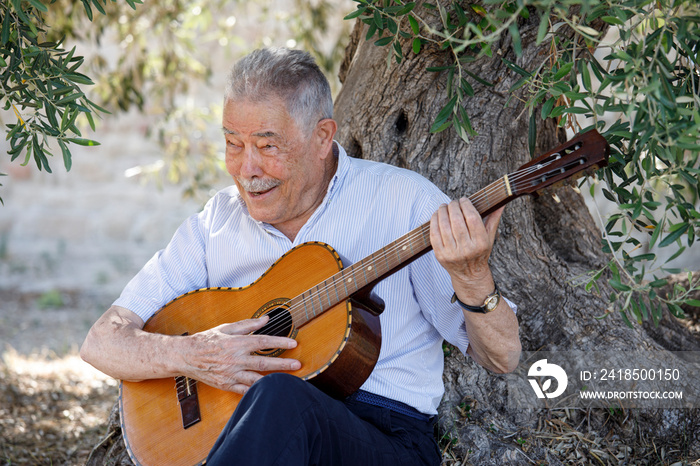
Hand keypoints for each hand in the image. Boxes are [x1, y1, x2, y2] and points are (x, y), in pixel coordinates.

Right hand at [183, 315, 300, 393]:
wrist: (186, 356)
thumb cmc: (207, 340)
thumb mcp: (227, 328)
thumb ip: (247, 324)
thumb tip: (266, 319)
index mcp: (236, 343)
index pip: (263, 342)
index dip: (279, 342)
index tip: (293, 343)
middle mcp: (235, 359)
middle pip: (264, 362)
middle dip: (283, 364)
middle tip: (298, 365)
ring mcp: (231, 374)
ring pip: (256, 379)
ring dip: (273, 380)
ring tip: (288, 381)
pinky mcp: (226, 385)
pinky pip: (244, 391)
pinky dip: (257, 391)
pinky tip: (269, 391)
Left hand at [429, 198, 504, 303]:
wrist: (469, 275)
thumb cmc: (480, 252)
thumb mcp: (489, 237)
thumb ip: (494, 219)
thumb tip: (502, 202)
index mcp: (481, 243)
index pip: (472, 218)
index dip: (466, 205)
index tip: (464, 199)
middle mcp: (466, 249)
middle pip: (456, 220)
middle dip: (453, 206)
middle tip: (453, 202)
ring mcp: (452, 253)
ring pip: (444, 225)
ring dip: (442, 211)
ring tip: (444, 207)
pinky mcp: (440, 255)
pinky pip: (433, 234)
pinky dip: (434, 221)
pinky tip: (437, 215)